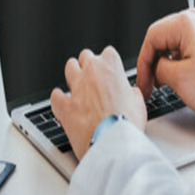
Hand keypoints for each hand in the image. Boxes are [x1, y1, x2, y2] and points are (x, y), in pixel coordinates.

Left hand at [50, 46, 146, 160]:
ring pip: (69, 67)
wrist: (112, 141)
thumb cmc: (127, 122)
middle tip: (94, 75)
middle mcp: (91, 73)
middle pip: (86, 56)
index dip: (109, 62)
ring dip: (73, 73)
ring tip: (78, 82)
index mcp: (110, 67)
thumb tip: (130, 94)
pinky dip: (58, 98)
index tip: (111, 70)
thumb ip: (131, 92)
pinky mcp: (65, 106)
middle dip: (89, 64)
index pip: (108, 52)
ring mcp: (76, 88)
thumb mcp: (139, 102)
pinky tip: (62, 101)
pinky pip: (56, 95)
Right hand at [137, 8, 194, 118]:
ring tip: (163, 84)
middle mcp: (191, 21)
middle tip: (149, 85)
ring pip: (167, 44)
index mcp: (184, 24)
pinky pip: (177, 47)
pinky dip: (173, 63)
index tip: (143, 81)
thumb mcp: (178, 79)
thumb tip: (153, 68)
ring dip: (162, 64)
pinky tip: (173, 78)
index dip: (143, 63)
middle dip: (152, 64)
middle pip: (157, 39)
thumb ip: (157, 69)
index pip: (151, 39)